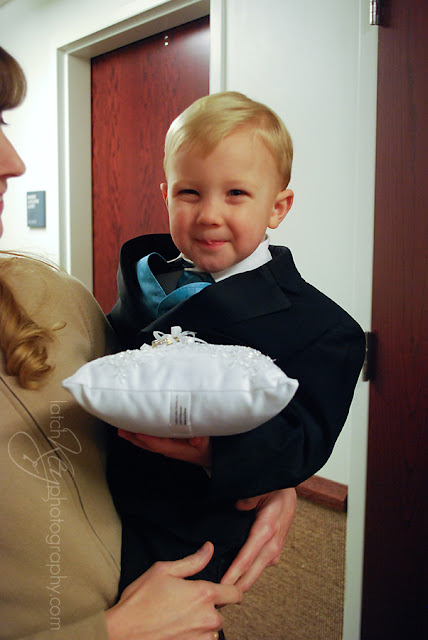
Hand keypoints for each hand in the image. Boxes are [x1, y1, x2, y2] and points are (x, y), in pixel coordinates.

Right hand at [105, 542, 241, 639]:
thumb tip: (209, 549)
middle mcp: (207, 618)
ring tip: (179, 618)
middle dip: (209, 607)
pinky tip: (176, 629)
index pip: (235, 593)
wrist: (123, 633)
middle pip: (221, 612)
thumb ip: (192, 561)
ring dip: (202, 624)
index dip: (231, 589)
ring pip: (212, 629)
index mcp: (203, 594)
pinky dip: (194, 636)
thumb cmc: (140, 601)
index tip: (224, 589)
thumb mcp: (163, 571)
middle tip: (187, 603)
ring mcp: (201, 638)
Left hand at [118, 430, 210, 466]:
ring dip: (133, 437)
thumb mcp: (205, 443)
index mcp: (174, 449)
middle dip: (134, 437)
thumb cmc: (203, 447)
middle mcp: (166, 449)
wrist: (204, 456)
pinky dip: (139, 436)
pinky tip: (132, 431)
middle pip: (147, 444)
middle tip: (121, 429)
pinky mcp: (163, 444)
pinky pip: (148, 440)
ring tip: (121, 429)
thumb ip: (200, 440)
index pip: (158, 444)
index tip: (138, 433)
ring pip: (145, 443)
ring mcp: (163, 447)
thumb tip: (196, 439)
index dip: (148, 439)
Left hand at [220, 487, 296, 591]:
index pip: (248, 557)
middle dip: (236, 588)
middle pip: (252, 573)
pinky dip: (247, 574)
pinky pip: (258, 566)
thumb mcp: (261, 488)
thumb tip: (240, 506)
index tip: (222, 585)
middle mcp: (272, 543)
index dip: (234, 573)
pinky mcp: (273, 550)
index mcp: (267, 529)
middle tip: (218, 600)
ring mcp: (274, 549)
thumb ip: (249, 498)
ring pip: (256, 572)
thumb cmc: (274, 487)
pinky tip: (234, 579)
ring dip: (241, 583)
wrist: (288, 487)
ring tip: (223, 594)